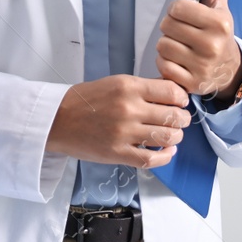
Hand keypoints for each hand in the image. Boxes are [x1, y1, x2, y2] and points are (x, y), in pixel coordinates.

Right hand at [46, 75, 190, 168]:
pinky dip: (165, 157)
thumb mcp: (116, 82)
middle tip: (180, 120)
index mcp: (129, 86)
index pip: (172, 92)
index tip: (182, 102)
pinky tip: (167, 151)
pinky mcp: (118, 153)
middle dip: (183, 119)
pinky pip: (151, 158)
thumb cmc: (86, 99)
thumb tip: (172, 92)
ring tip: (173, 135)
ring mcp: (124, 133)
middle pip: (174, 116)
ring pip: (167, 138)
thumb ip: (142, 88)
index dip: (182, 98)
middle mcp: (129, 109)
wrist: (58, 119)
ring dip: (176, 137)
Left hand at [157, 0, 241, 99]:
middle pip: (167, 26)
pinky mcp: (191, 84)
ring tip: (182, 46)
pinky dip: (166, 63)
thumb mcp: (218, 1)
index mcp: (220, 23)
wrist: (229, 69)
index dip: (178, 10)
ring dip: (167, 45)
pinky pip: (162, 66)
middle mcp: (212, 46)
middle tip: (184, 31)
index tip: (187, 15)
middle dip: (172, 26)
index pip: (178, 8)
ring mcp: (201, 67)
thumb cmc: (219, 31)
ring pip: (162, 46)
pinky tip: (180, 61)